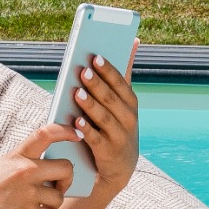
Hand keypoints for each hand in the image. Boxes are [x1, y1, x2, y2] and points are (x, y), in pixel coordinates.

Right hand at [0, 126, 76, 208]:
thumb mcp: (0, 169)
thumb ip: (24, 165)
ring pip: (60, 197)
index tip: (77, 134)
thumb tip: (54, 170)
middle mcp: (24, 171)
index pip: (46, 134)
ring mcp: (28, 194)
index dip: (66, 131)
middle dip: (67, 180)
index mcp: (16, 157)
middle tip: (58, 187)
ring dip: (52, 205)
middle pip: (66, 168)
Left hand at [64, 53, 139, 199]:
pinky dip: (86, 130)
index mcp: (130, 102)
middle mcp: (128, 118)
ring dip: (90, 105)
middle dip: (97, 84)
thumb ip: (124, 73)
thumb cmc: (117, 125)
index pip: (120, 83)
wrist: (120, 166)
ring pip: (104, 117)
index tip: (95, 57)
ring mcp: (119, 136)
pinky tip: (76, 121)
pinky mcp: (108, 152)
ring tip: (77, 93)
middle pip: (111, 98)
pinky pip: (96, 139)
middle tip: (83, 71)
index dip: (108, 70)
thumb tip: (133, 41)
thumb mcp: (124, 101)